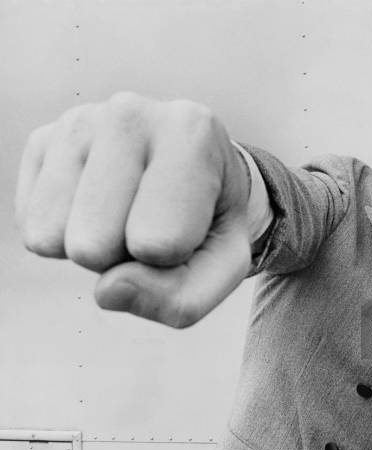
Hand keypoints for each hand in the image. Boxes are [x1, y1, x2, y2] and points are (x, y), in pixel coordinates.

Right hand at [15, 92, 251, 326]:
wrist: (194, 176)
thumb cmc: (210, 221)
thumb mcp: (222, 268)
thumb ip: (182, 298)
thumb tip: (107, 289)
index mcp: (191, 132)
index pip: (158, 242)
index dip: (173, 258)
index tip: (192, 225)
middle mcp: (130, 112)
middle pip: (93, 246)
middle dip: (124, 256)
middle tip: (154, 222)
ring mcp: (79, 121)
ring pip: (53, 239)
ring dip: (94, 247)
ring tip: (129, 211)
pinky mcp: (43, 140)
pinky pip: (32, 228)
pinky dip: (65, 234)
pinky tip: (100, 205)